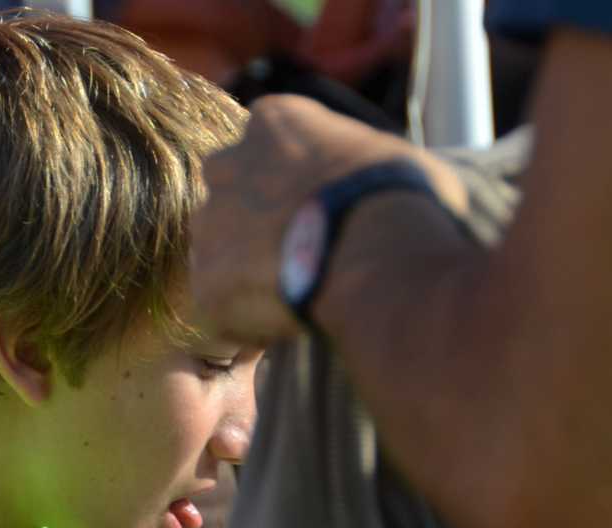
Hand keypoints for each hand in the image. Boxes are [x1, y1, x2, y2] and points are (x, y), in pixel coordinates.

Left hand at [188, 93, 466, 346]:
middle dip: (256, 223)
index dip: (290, 186)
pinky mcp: (207, 282)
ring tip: (299, 294)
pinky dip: (249, 320)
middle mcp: (229, 164)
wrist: (378, 254)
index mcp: (275, 121)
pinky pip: (223, 306)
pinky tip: (290, 323)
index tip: (316, 212)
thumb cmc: (404, 201)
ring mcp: (212, 224)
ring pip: (219, 251)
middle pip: (230, 194)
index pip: (266, 149)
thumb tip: (378, 180)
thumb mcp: (390, 158)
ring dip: (249, 272)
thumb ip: (357, 164)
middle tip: (299, 254)